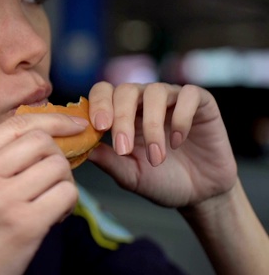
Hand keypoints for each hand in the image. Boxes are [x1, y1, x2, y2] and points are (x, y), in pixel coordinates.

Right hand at [0, 112, 84, 274]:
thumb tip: (40, 137)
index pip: (14, 124)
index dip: (52, 120)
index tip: (73, 125)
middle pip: (40, 141)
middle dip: (57, 157)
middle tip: (53, 179)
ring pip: (57, 167)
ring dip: (63, 183)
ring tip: (50, 203)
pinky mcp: (23, 224)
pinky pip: (66, 194)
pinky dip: (68, 205)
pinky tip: (53, 218)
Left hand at [86, 81, 237, 208]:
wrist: (200, 194)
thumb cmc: (161, 181)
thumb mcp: (130, 175)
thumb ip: (108, 161)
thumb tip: (83, 149)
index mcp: (122, 113)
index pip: (104, 92)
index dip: (99, 104)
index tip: (99, 127)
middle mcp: (145, 101)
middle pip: (126, 90)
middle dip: (121, 118)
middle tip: (123, 148)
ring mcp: (172, 99)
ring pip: (155, 91)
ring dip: (152, 126)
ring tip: (156, 158)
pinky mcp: (201, 103)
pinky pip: (189, 95)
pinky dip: (182, 118)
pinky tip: (178, 141)